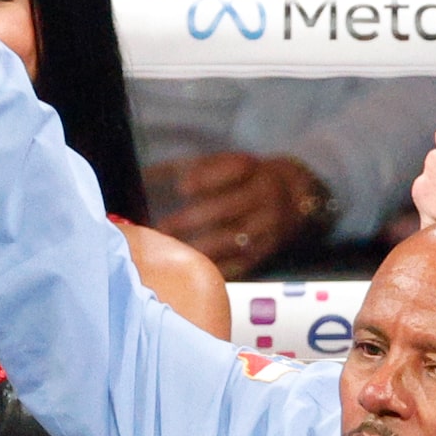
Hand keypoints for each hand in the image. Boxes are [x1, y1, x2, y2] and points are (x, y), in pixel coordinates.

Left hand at [150, 152, 322, 275]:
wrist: (292, 198)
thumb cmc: (241, 180)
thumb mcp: (220, 165)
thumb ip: (183, 169)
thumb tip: (143, 176)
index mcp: (254, 169)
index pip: (235, 169)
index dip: (208, 177)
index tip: (182, 187)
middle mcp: (265, 196)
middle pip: (230, 207)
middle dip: (193, 219)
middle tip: (162, 228)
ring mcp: (268, 226)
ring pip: (235, 239)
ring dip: (201, 247)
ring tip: (172, 251)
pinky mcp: (265, 252)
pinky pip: (241, 263)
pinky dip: (216, 268)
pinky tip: (192, 269)